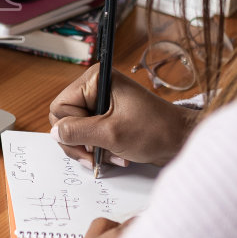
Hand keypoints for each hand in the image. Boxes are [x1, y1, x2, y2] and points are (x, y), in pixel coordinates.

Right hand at [48, 64, 195, 167]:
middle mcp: (96, 88)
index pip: (61, 107)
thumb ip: (77, 132)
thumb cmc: (155, 131)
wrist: (182, 140)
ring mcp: (102, 103)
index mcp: (96, 80)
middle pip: (65, 119)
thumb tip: (54, 133)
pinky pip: (90, 135)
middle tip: (94, 157)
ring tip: (112, 157)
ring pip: (76, 130)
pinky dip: (100, 149)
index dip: (70, 129)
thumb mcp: (111, 133)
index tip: (88, 146)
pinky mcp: (109, 118)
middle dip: (80, 142)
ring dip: (92, 148)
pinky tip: (117, 156)